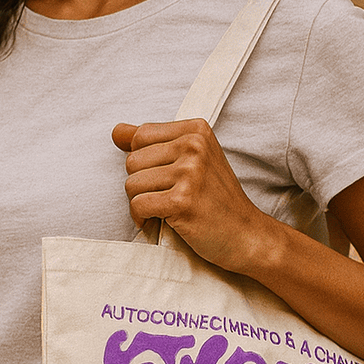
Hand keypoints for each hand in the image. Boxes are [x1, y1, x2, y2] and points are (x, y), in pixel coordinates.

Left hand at [112, 119, 266, 273]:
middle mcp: (194, 146)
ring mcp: (190, 173)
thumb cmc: (216, 198)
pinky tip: (158, 221)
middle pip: (132, 160)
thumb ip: (153, 142)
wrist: (246, 234)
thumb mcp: (192, 159)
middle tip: (163, 197)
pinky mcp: (183, 200)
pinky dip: (142, 218)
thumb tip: (117, 131)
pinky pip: (138, 205)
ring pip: (132, 184)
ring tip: (163, 209)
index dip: (142, 161)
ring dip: (140, 202)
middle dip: (140, 184)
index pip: (140, 135)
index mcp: (196, 130)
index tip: (160, 177)